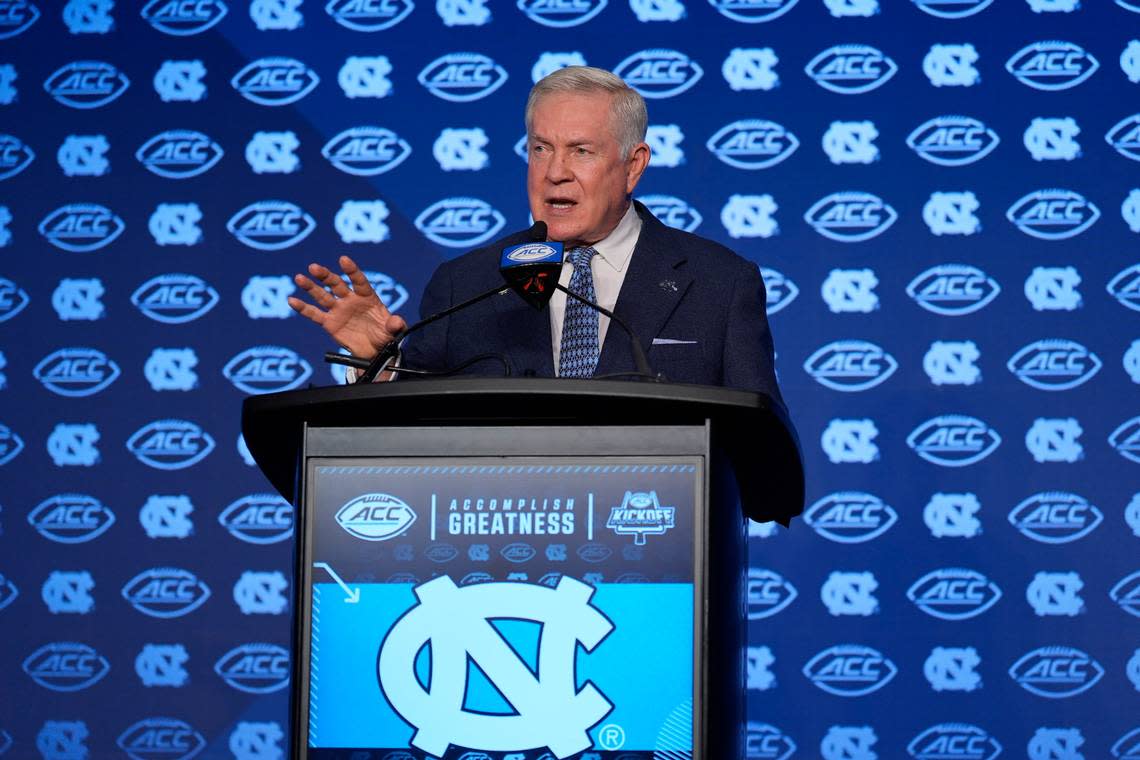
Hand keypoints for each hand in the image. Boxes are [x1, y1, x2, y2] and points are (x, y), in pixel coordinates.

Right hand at [288, 255, 406, 359]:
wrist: (375, 350)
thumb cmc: (385, 335)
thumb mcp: (394, 331)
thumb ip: (395, 325)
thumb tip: (397, 322)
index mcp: (367, 296)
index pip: (359, 281)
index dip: (352, 271)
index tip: (344, 260)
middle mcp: (350, 299)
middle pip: (336, 284)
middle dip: (325, 275)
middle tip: (314, 268)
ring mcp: (338, 310)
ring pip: (322, 295)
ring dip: (311, 287)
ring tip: (299, 278)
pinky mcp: (329, 322)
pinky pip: (315, 314)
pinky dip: (303, 308)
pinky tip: (292, 300)